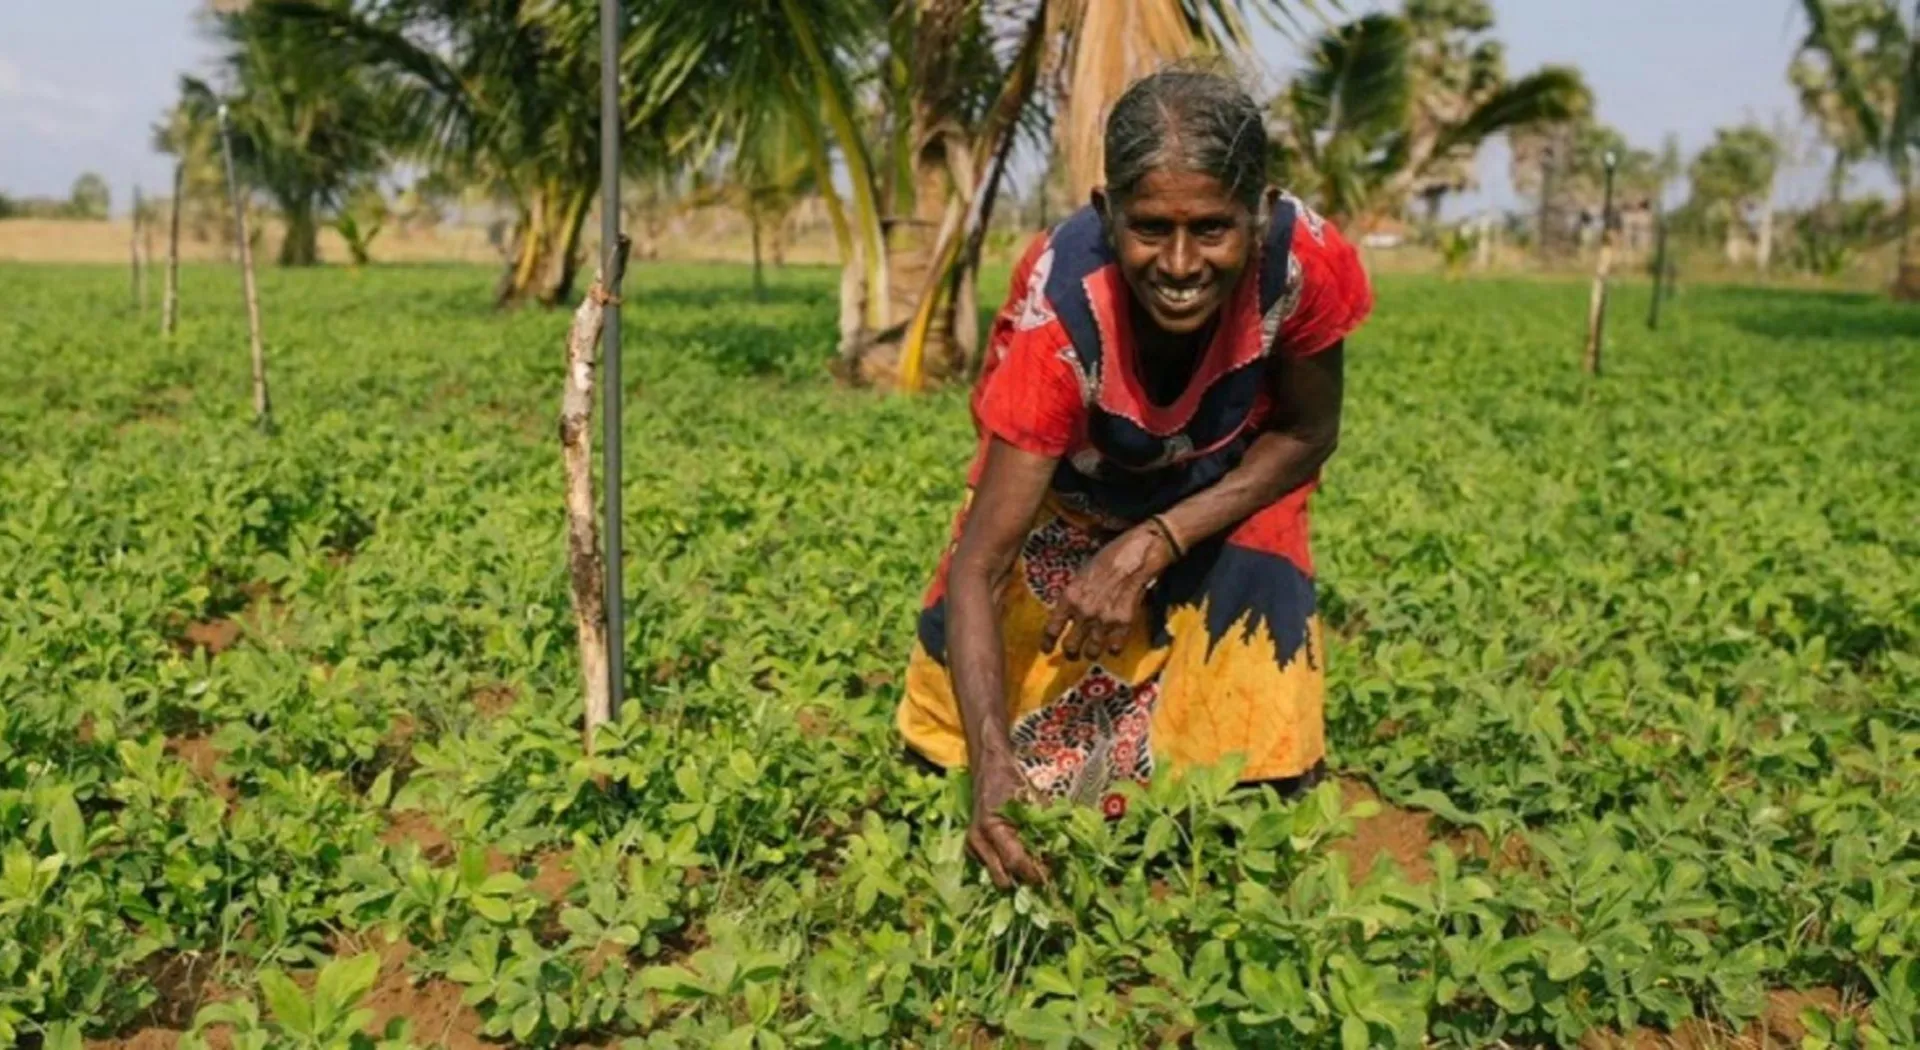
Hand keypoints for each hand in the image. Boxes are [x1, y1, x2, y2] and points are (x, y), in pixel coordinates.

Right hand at [967, 746, 1048, 888]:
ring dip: (1014, 875)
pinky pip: (991, 868)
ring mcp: (972, 845)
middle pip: (1002, 877)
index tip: (1050, 876)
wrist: (990, 769)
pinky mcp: (972, 848)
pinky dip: (1006, 867)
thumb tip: (1063, 849)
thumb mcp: (1034, 801)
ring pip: (995, 876)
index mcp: (992, 827)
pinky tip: (1018, 856)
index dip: (1034, 872)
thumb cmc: (1012, 782)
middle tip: (1042, 874)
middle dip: (1023, 879)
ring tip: (1031, 866)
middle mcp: (978, 840)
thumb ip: (1047, 826)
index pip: (1015, 861)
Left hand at [1040, 526, 1177, 660]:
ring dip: (1092, 652)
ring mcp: (1104, 620)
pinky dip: (1113, 648)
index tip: (1047, 649)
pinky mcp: (1123, 624)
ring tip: (1093, 650)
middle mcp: (1083, 613)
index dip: (1048, 643)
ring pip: (1092, 653)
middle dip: (1071, 652)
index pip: (1052, 629)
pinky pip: (1114, 649)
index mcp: (1069, 597)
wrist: (1136, 556)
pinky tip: (1113, 643)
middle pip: (1071, 647)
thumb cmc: (1108, 559)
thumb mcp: (1081, 575)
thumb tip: (1067, 613)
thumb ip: (1073, 597)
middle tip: (1073, 652)